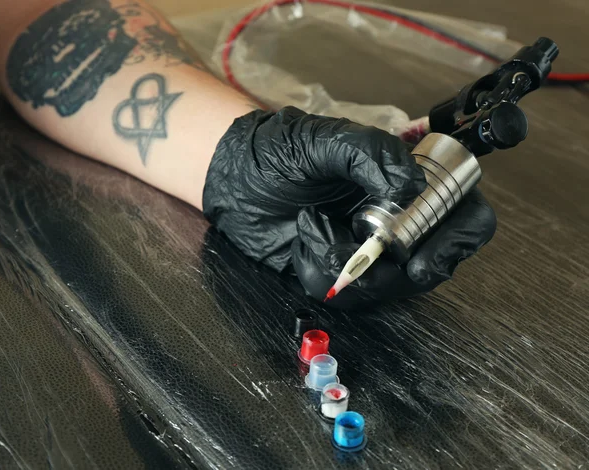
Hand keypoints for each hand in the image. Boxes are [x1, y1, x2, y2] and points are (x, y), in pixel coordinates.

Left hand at [203, 107, 495, 306]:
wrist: (235, 180)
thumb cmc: (281, 150)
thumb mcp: (327, 140)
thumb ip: (373, 154)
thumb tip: (413, 190)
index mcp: (410, 180)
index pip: (464, 212)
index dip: (458, 238)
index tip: (424, 257)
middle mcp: (401, 218)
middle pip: (434, 261)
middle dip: (398, 266)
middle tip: (367, 251)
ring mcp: (373, 249)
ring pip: (389, 285)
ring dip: (345, 259)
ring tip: (312, 223)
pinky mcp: (343, 271)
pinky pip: (348, 293)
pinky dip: (322, 270)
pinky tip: (304, 240)